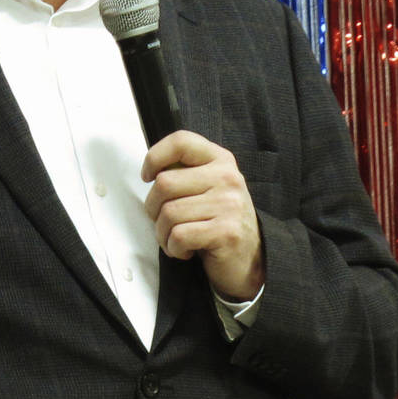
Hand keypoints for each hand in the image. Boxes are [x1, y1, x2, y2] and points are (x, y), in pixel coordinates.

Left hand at [141, 130, 263, 301]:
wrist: (249, 257)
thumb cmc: (218, 220)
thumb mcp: (206, 187)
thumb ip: (183, 172)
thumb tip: (152, 169)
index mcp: (220, 160)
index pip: (181, 141)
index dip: (155, 157)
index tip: (148, 177)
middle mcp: (227, 177)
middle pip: (164, 183)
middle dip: (152, 208)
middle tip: (163, 221)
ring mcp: (229, 204)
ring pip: (168, 213)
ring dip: (162, 234)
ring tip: (175, 239)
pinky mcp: (226, 232)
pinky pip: (179, 236)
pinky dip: (173, 248)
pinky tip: (185, 250)